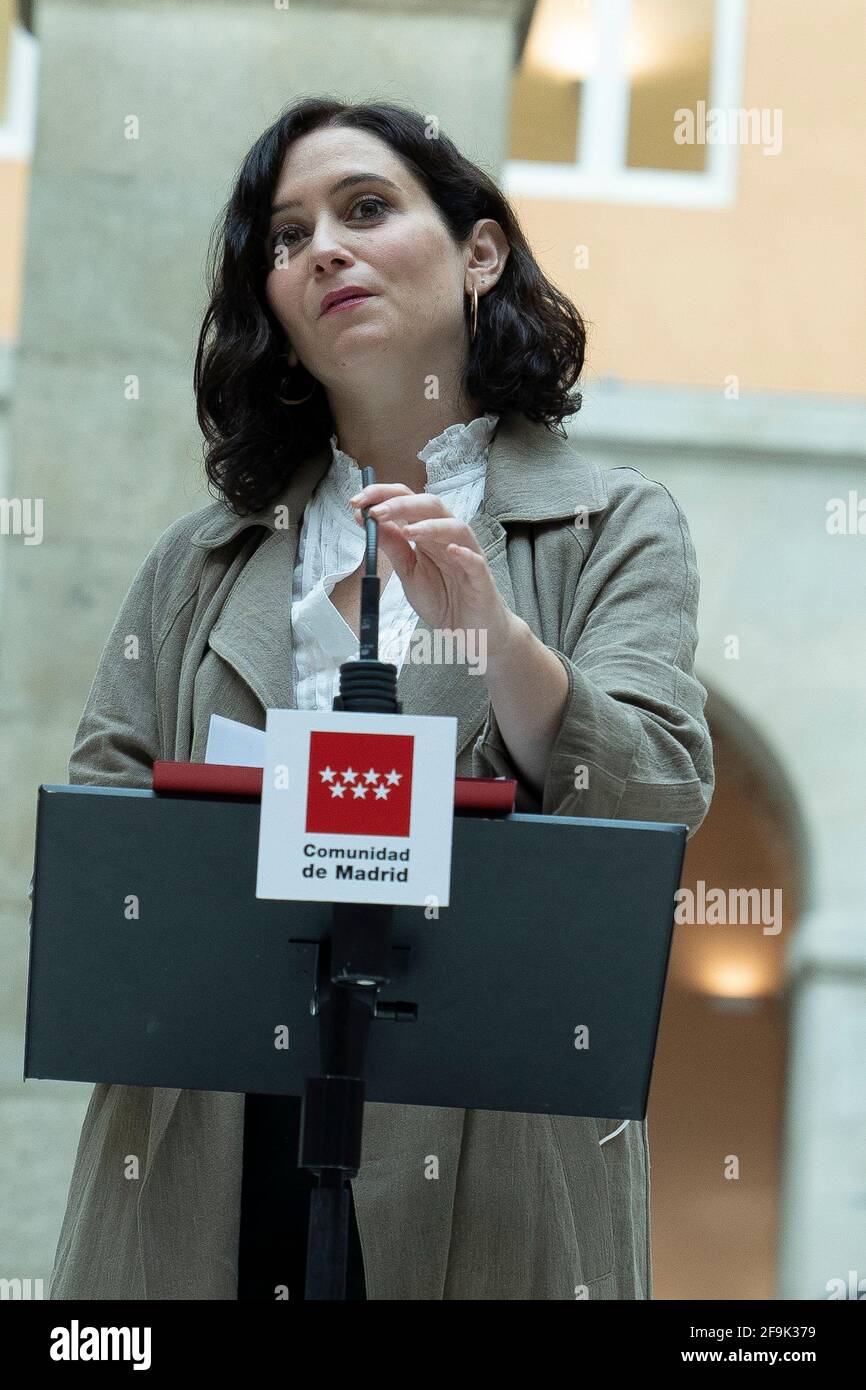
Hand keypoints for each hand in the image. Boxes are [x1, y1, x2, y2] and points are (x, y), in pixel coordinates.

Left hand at [348, 482, 514, 650]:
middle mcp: (448, 538)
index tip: (357, 501)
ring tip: (407, 531)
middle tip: (375, 511)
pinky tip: (450, 550)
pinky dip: (463, 553)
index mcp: (428, 533)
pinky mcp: (480, 578)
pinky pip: (475, 560)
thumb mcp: (407, 572)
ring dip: (430, 525)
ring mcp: (467, 555)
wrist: (468, 631)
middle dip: (401, 504)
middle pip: (431, 506)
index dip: (383, 495)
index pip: (408, 501)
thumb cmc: (443, 599)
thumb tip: (365, 519)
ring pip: (455, 527)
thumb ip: (391, 546)